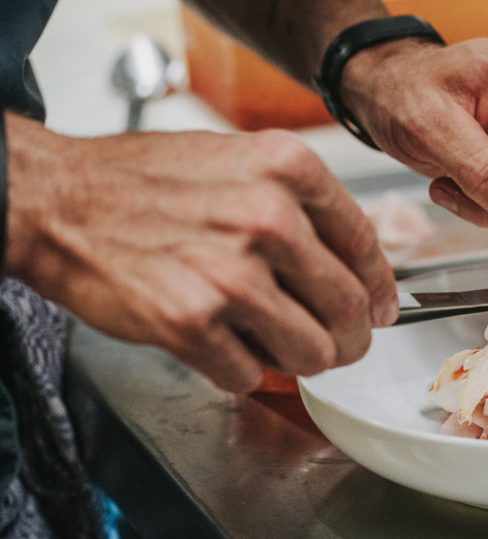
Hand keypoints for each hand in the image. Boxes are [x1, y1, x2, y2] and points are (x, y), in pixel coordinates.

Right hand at [3, 113, 397, 391]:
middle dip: (351, 340)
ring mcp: (231, 273)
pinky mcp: (193, 323)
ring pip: (314, 353)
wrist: (56, 201)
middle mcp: (268, 218)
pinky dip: (245, 372)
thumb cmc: (143, 182)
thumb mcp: (239, 162)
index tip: (380, 311)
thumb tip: (356, 268)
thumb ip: (303, 208)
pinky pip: (253, 375)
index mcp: (288, 170)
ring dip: (301, 361)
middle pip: (350, 310)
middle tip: (339, 346)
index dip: (380, 291)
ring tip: (276, 346)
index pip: (366, 248)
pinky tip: (225, 347)